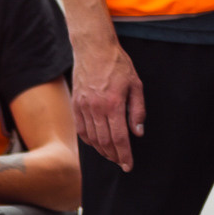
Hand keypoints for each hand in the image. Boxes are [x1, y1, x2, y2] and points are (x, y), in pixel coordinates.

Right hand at [71, 38, 146, 171]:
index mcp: (113, 104)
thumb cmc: (118, 65)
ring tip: (111, 156)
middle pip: (105, 141)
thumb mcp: (136, 85)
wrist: (93, 48)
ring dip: (102, 150)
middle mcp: (96, 108)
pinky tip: (96, 144)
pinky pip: (81, 129)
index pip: (119, 138)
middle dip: (114, 156)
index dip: (124, 154)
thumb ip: (137, 110)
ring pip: (92, 137)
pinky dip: (89, 140)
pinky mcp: (75, 103)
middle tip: (121, 163)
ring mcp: (83, 106)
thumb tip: (138, 132)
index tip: (128, 166)